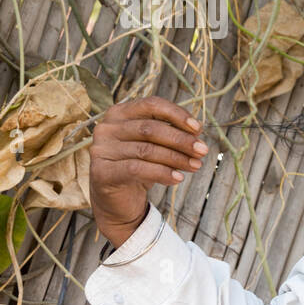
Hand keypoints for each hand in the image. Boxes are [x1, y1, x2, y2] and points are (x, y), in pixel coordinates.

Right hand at [90, 96, 208, 248]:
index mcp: (120, 113)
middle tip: (202, 151)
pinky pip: (137, 168)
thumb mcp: (158, 146)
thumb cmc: (141, 167)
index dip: (177, 114)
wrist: (118, 200)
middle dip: (181, 140)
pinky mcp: (101, 171)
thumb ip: (173, 135)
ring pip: (146, 149)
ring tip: (196, 166)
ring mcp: (101, 149)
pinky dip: (162, 173)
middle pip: (150, 128)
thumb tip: (198, 131)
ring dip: (176, 158)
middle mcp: (107, 128)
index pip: (151, 105)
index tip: (198, 129)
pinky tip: (178, 178)